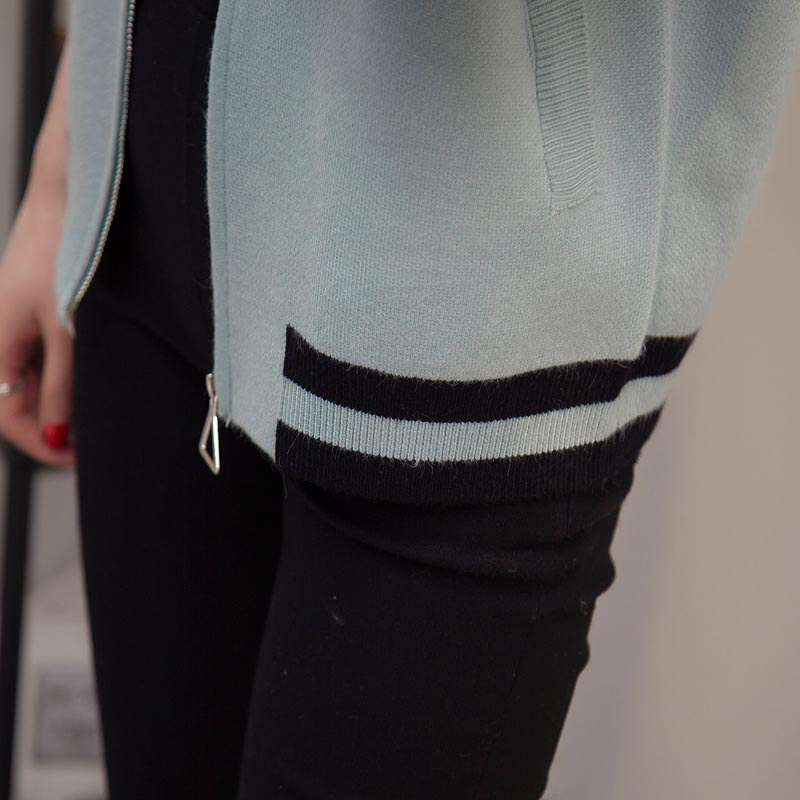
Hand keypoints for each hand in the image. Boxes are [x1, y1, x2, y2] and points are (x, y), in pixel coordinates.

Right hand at [0, 40, 73, 467]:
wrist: (74, 190)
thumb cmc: (65, 252)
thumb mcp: (67, 329)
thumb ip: (63, 385)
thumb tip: (61, 434)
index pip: (8, 414)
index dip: (42, 442)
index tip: (80, 460)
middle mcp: (4, 334)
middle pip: (23, 400)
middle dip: (58, 426)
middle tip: (97, 443)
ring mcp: (24, 321)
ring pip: (40, 380)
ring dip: (68, 401)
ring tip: (105, 414)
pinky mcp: (45, 307)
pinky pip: (52, 355)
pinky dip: (73, 374)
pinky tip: (100, 379)